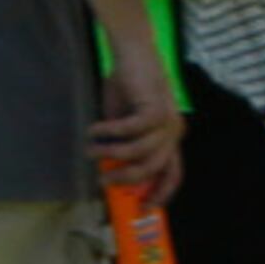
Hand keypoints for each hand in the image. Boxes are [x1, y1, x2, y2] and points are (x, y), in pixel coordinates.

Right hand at [91, 37, 183, 203]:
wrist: (133, 55)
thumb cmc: (127, 89)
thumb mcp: (122, 124)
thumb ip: (121, 146)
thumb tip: (107, 171)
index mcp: (170, 139)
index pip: (173, 174)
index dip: (160, 193)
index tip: (142, 208)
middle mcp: (174, 133)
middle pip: (154, 169)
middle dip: (126, 179)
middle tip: (102, 180)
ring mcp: (168, 121)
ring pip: (140, 152)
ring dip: (111, 154)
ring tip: (90, 150)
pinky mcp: (156, 109)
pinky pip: (130, 131)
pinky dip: (109, 132)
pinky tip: (93, 129)